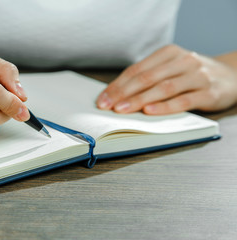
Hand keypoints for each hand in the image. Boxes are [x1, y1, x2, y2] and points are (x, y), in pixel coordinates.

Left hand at [96, 44, 236, 114]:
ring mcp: (197, 76)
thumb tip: (117, 95)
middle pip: (147, 78)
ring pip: (163, 88)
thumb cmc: (193, 75)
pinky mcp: (210, 92)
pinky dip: (165, 107)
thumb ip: (149, 78)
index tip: (102, 98)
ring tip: (122, 110)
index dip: (117, 85)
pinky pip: (184, 100)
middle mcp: (183, 61)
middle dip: (123, 93)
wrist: (232, 75)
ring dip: (140, 100)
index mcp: (169, 53)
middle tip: (107, 106)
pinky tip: (150, 112)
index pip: (136, 70)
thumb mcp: (171, 68)